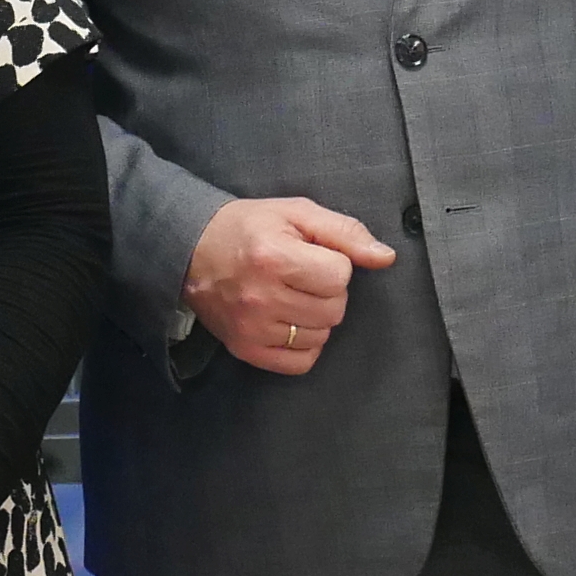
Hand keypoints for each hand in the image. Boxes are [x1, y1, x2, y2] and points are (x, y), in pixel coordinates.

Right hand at [182, 197, 395, 373]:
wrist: (190, 249)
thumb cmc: (247, 227)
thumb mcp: (295, 213)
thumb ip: (344, 232)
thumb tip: (385, 257)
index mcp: (274, 256)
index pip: (340, 276)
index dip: (332, 263)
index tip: (310, 255)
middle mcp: (262, 296)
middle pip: (334, 309)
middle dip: (326, 291)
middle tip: (300, 275)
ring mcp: (253, 327)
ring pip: (322, 336)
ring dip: (316, 317)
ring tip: (290, 296)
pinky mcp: (246, 349)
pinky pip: (302, 362)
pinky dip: (304, 345)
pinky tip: (288, 322)